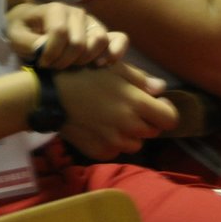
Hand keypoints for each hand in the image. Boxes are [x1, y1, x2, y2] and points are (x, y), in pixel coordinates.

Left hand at [7, 2, 126, 68]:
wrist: (31, 25)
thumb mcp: (17, 36)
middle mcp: (76, 12)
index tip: (41, 63)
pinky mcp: (100, 32)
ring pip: (99, 41)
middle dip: (65, 61)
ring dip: (84, 60)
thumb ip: (28, 43)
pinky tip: (100, 65)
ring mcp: (91, 22)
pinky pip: (119, 38)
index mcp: (56, 9)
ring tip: (71, 66)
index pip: (60, 33)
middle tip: (53, 67)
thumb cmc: (24, 30)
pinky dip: (115, 52)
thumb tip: (45, 50)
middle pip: (79, 42)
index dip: (51, 53)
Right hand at [54, 62, 176, 159]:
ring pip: (135, 143)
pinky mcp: (100, 152)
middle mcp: (129, 127)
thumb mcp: (114, 68)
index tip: (155, 103)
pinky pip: (116, 151)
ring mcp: (114, 143)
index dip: (166, 111)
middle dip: (146, 120)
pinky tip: (99, 127)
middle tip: (128, 107)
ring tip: (112, 117)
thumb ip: (141, 80)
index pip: (170, 119)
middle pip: (153, 132)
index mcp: (136, 104)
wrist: (50, 96)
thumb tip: (162, 89)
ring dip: (130, 133)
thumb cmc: (83, 74)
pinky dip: (112, 142)